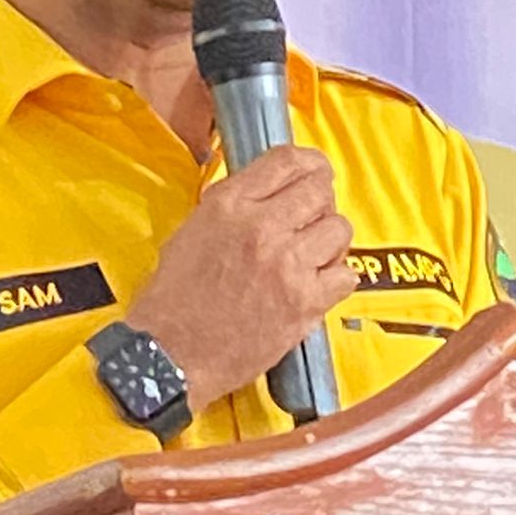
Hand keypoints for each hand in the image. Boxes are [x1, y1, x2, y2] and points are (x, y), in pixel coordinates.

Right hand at [125, 146, 354, 412]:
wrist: (169, 354)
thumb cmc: (174, 299)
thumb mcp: (194, 229)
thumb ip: (235, 205)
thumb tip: (269, 192)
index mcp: (230, 204)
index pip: (287, 160)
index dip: (309, 162)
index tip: (315, 170)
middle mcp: (261, 227)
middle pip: (320, 189)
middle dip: (322, 199)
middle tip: (315, 214)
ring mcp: (286, 264)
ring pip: (339, 229)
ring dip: (330, 240)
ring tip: (314, 253)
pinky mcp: (304, 303)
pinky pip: (345, 275)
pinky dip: (337, 279)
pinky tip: (318, 285)